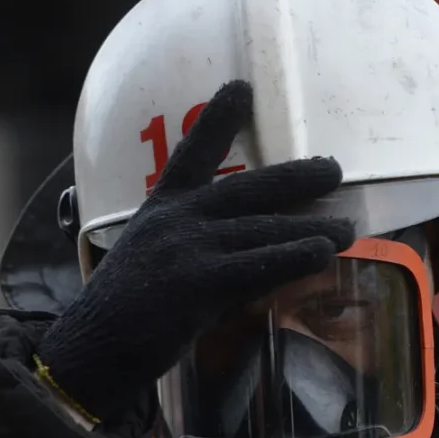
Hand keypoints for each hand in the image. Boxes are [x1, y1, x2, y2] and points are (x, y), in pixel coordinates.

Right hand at [36, 80, 354, 421]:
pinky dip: (296, 257)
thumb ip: (191, 245)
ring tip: (347, 229)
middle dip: (297, 177)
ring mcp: (189, 248)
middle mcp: (176, 218)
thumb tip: (248, 252)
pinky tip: (324, 254)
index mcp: (160, 207)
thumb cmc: (121, 312)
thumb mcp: (148, 258)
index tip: (241, 88)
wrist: (92, 349)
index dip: (217, 119)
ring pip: (265, 229)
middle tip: (333, 170)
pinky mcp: (201, 283)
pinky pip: (261, 265)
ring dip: (313, 228)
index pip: (192, 152)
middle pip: (249, 187)